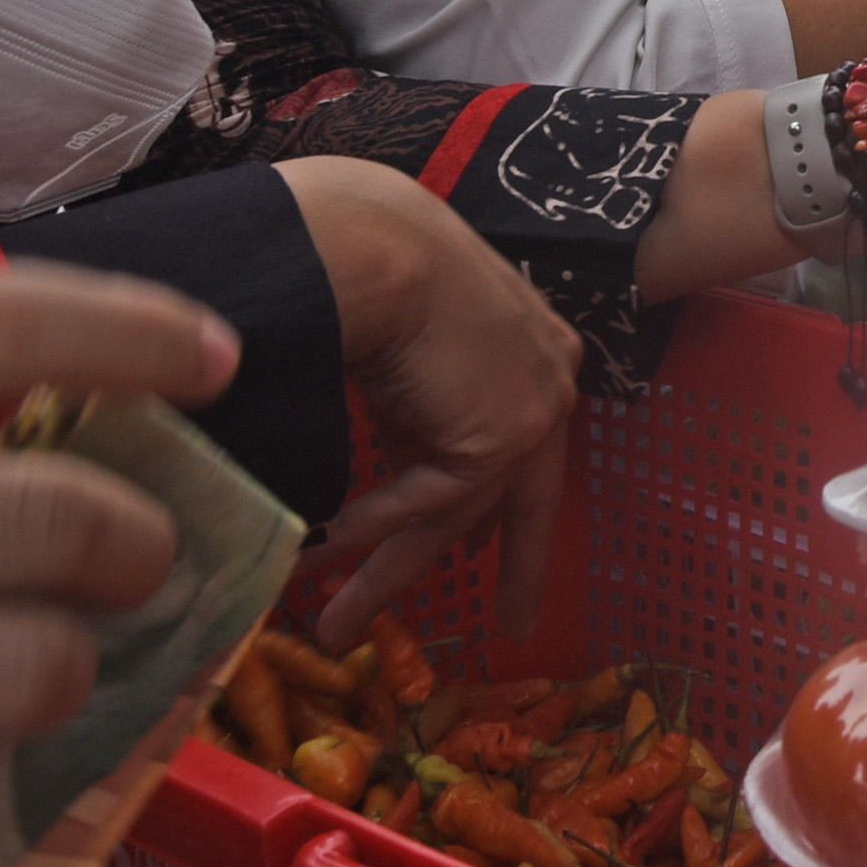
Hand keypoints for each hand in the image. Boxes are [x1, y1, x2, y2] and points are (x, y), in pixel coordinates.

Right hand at [273, 157, 584, 648]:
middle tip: (513, 622)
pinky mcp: (505, 436)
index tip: (488, 549)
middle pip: (524, 495)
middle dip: (514, 565)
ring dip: (390, 573)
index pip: (521, 440)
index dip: (498, 501)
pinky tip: (318, 549)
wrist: (363, 238)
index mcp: (532, 342)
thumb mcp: (404, 339)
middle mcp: (548, 374)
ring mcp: (534, 406)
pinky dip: (368, 527)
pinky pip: (425, 503)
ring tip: (342, 627)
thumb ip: (417, 401)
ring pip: (457, 514)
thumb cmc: (365, 259)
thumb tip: (398, 453)